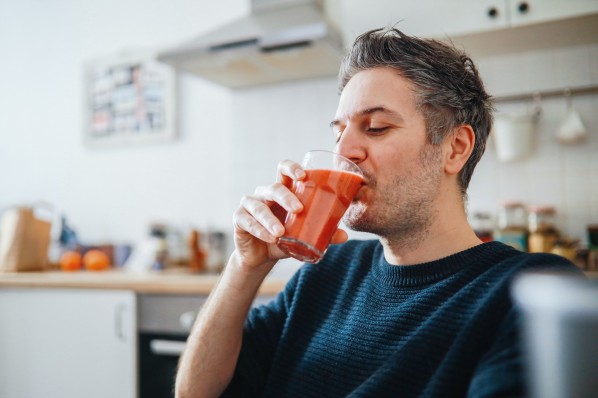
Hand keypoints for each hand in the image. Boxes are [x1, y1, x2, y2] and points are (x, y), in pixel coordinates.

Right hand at [232, 160, 347, 270]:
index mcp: (282, 190)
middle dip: (286, 197)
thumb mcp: (304, 235)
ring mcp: (250, 204)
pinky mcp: (239, 219)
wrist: (262, 256)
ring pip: (259, 206)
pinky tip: (269, 238)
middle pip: (274, 187)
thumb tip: (345, 236)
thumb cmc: (285, 237)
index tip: (303, 175)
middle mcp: (265, 194)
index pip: (284, 170)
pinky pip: (247, 221)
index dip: (292, 168)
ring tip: (281, 232)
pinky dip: (259, 230)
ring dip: (270, 220)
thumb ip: (323, 233)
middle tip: (298, 209)